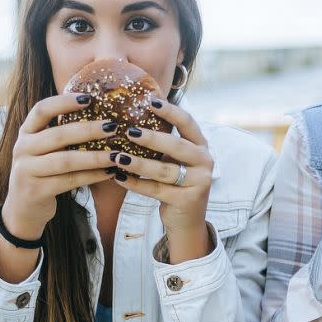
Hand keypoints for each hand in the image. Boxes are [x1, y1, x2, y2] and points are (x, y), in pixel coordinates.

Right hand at [2, 93, 116, 239]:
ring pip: (66, 160)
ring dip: (95, 157)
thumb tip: (102, 116)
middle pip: (58, 135)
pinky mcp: (36, 191)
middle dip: (88, 130)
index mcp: (25, 132)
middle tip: (113, 126)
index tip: (89, 98)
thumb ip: (62, 134)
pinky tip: (110, 173)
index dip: (64, 101)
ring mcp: (26, 170)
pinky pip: (70, 181)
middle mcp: (22, 148)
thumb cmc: (44, 172)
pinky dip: (92, 176)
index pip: (41, 110)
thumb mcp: (45, 150)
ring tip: (117, 154)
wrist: (23, 208)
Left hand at [110, 96, 213, 262]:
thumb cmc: (176, 183)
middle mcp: (204, 162)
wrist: (188, 220)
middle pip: (176, 146)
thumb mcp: (175, 160)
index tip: (150, 101)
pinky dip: (135, 183)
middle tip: (128, 131)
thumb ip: (164, 143)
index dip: (170, 111)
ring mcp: (198, 182)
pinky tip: (118, 177)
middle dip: (151, 137)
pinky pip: (156, 190)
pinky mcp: (186, 200)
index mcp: (201, 146)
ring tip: (117, 157)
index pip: (188, 123)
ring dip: (138, 163)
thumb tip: (133, 117)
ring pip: (164, 170)